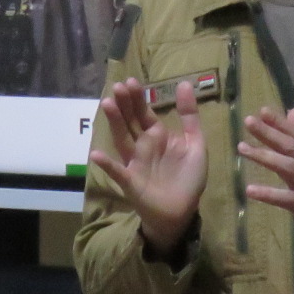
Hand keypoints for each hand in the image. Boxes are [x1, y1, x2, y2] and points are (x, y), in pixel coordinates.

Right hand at [88, 78, 206, 256]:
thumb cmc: (189, 178)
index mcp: (158, 136)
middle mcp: (143, 146)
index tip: (131, 81)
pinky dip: (107, 164)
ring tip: (107, 104)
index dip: (138, 98)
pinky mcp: (130, 181)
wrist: (183, 212)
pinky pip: (117, 172)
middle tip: (118, 86)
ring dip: (115, 122)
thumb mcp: (196, 144)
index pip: (144, 113)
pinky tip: (96, 154)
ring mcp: (134, 162)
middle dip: (124, 104)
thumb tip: (186, 83)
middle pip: (130, 121)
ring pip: (122, 139)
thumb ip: (190, 116)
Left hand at [238, 107, 293, 261]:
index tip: (262, 111)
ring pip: (288, 167)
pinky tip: (250, 190)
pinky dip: (269, 193)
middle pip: (291, 147)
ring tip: (243, 148)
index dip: (281, 123)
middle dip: (270, 133)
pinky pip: (287, 198)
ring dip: (265, 156)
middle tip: (249, 121)